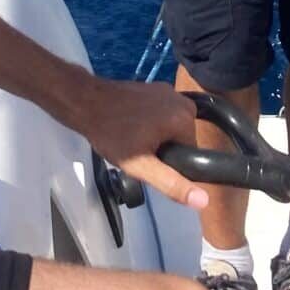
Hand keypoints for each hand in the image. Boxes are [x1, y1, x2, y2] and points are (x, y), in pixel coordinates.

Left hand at [62, 73, 209, 210]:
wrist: (85, 102)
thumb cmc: (111, 134)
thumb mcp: (141, 166)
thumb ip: (172, 183)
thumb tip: (204, 201)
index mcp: (185, 118)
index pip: (190, 153)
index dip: (170, 162)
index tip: (148, 160)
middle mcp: (182, 101)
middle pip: (181, 139)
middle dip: (163, 148)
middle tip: (138, 151)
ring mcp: (167, 91)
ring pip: (171, 127)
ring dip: (156, 136)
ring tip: (132, 138)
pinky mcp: (155, 88)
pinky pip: (162, 113)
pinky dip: (150, 121)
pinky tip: (130, 125)